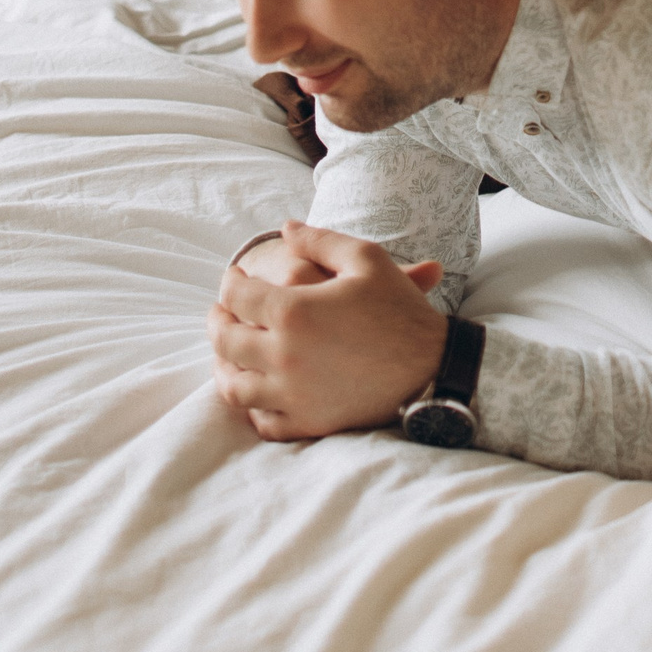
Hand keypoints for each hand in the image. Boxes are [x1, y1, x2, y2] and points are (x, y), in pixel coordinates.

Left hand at [210, 219, 447, 440]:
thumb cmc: (400, 310)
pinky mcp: (308, 423)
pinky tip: (257, 391)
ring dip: (223, 367)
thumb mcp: (366, 259)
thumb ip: (320, 240)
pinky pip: (263, 421)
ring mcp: (293, 395)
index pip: (238, 296)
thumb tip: (286, 228)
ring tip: (227, 354)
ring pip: (235, 386)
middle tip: (220, 313)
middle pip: (226, 341)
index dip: (230, 282)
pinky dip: (252, 407)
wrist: (434, 368)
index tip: (233, 278)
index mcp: (294, 311)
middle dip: (217, 322)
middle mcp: (284, 356)